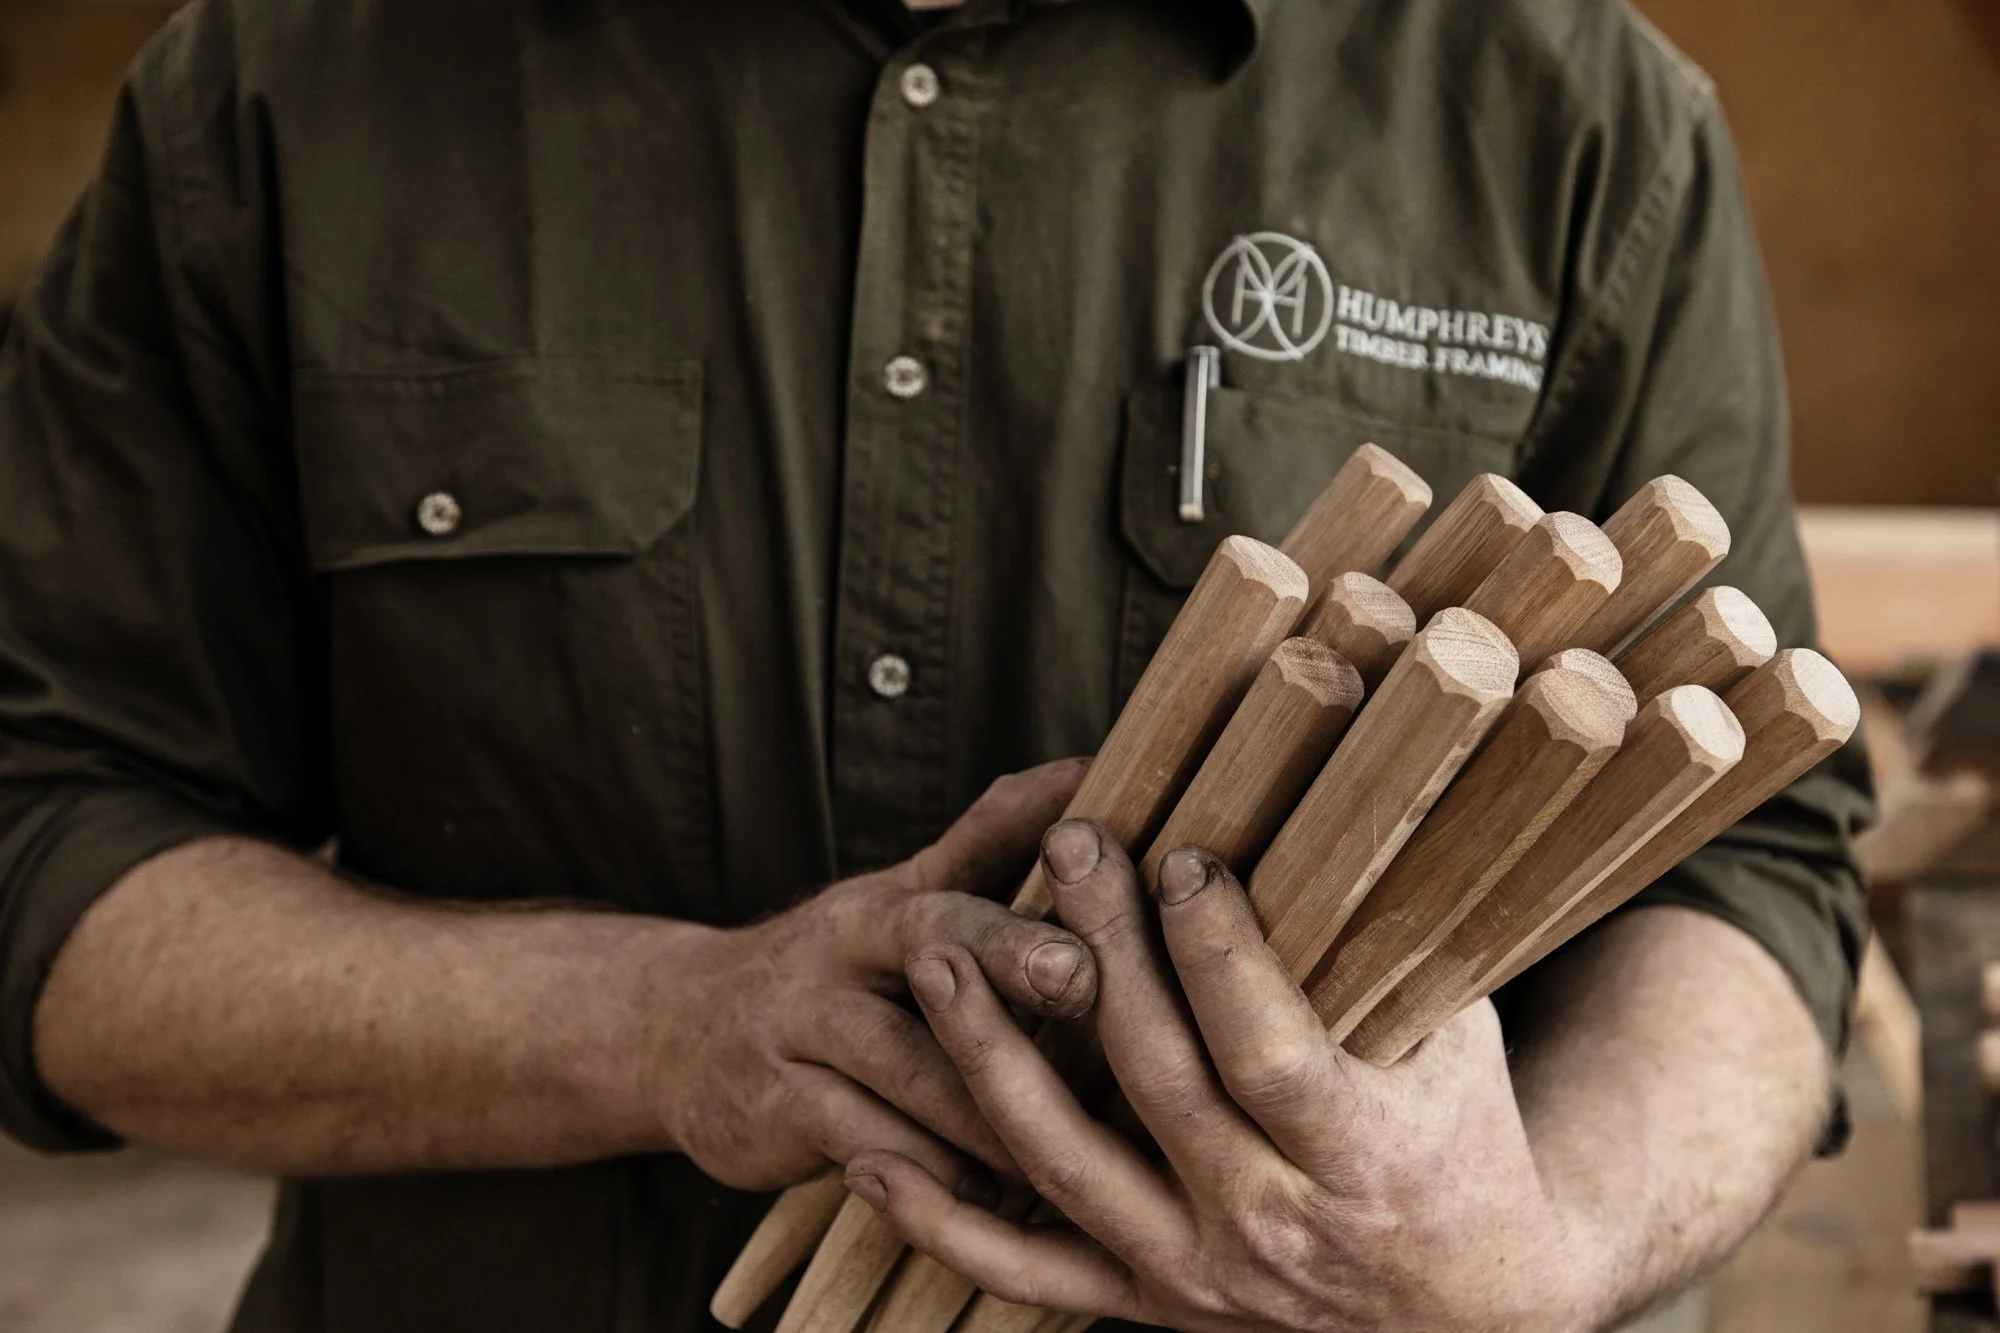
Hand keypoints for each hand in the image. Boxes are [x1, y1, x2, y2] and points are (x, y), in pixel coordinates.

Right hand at [650, 760, 1097, 1193]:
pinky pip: (868, 1143)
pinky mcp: (778, 1105)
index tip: (1101, 812)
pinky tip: (988, 1201)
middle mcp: (848, 944)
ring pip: (907, 1062)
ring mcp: (805, 1023)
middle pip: (935, 937)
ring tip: (1067, 1139)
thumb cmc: (831, 970)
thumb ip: (992, 846)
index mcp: (896, 895)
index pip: (973, 841)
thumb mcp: (899, 901)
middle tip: (1080, 975)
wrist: (670, 1034)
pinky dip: (933, 1174)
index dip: (1035, 821)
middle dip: (1010, 953)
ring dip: (989, 1105)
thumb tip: (1089, 772)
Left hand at [847, 821, 1610, 1332]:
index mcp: (1359, 1157)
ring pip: (1066, 1170)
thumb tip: (1344, 801)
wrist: (1465, 1308)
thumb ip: (1393, 944)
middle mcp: (1268, 1224)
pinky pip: (1024, 1275)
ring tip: (934, 961)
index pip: (1269, 1051)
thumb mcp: (1459, 1041)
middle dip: (1105, 955)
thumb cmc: (1461, 1140)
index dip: (1217, 954)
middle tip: (1070, 847)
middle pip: (1159, 1085)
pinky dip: (942, 1225)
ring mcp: (1196, 1273)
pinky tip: (870, 1160)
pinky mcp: (1146, 1305)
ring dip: (990, 1064)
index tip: (1180, 856)